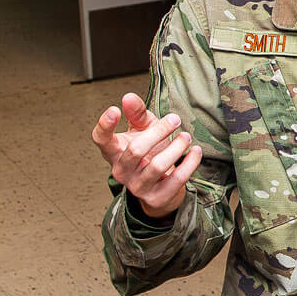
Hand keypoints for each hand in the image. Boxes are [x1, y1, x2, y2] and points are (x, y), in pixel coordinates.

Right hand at [91, 92, 201, 219]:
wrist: (161, 186)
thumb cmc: (150, 151)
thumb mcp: (143, 129)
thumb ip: (137, 113)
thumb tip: (128, 97)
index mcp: (113, 152)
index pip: (101, 139)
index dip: (105, 125)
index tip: (114, 109)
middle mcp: (121, 171)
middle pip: (136, 150)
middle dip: (159, 132)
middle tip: (175, 119)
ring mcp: (137, 187)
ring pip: (157, 165)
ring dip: (176, 147)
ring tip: (186, 136)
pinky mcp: (156, 198)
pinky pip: (176, 179)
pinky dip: (190, 163)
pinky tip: (195, 151)